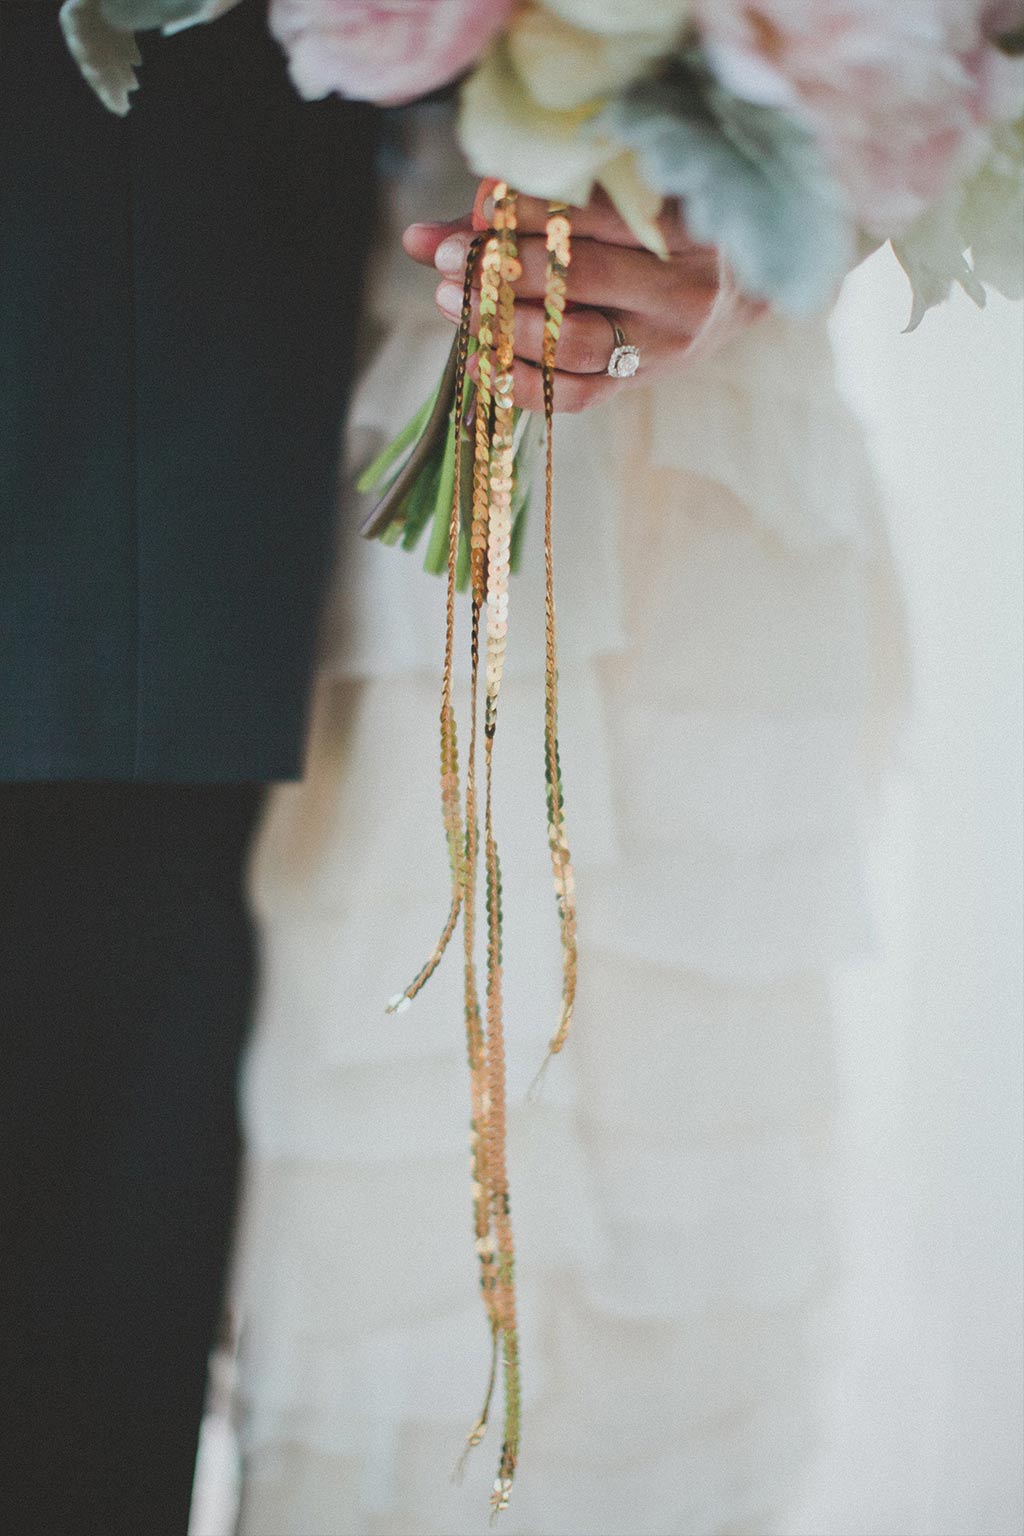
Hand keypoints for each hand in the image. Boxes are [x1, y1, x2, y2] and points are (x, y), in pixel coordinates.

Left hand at [403, 183, 764, 413]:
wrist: (742, 287)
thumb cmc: (663, 230)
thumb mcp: (616, 202)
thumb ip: (527, 208)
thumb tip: (420, 235)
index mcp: (677, 222)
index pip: (586, 213)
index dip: (520, 211)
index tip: (473, 208)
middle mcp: (677, 286)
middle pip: (575, 277)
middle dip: (500, 268)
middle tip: (447, 260)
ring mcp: (663, 341)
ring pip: (575, 339)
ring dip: (505, 324)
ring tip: (456, 304)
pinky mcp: (644, 380)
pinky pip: (578, 394)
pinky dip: (523, 382)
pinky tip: (482, 362)